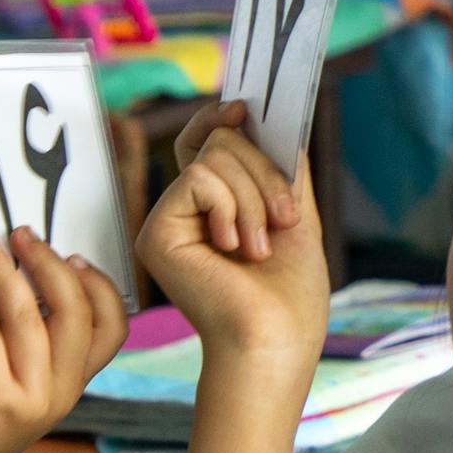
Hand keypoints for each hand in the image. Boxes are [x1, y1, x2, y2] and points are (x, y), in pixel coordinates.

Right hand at [135, 105, 330, 371]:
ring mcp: (167, 222)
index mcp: (215, 209)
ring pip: (214, 156)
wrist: (276, 342)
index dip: (218, 119)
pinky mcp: (157, 233)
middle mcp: (184, 213)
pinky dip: (232, 204)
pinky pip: (198, 178)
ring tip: (262, 246)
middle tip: (285, 219)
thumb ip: (282, 167)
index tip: (244, 109)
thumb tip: (274, 119)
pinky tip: (236, 247)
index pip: (203, 142)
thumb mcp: (295, 214)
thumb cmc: (290, 295)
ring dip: (256, 196)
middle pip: (219, 143)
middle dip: (265, 172)